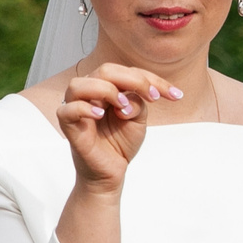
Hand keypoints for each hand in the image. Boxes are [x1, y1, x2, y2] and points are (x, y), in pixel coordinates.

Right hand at [58, 63, 179, 192]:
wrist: (110, 172)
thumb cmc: (120, 143)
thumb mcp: (138, 119)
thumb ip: (137, 103)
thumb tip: (128, 98)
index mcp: (106, 87)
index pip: (127, 72)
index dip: (152, 79)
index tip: (175, 95)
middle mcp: (89, 93)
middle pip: (105, 70)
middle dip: (134, 80)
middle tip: (152, 98)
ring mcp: (75, 108)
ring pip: (79, 84)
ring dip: (106, 91)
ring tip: (123, 107)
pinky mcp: (68, 126)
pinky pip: (67, 110)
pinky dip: (84, 109)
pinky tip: (100, 115)